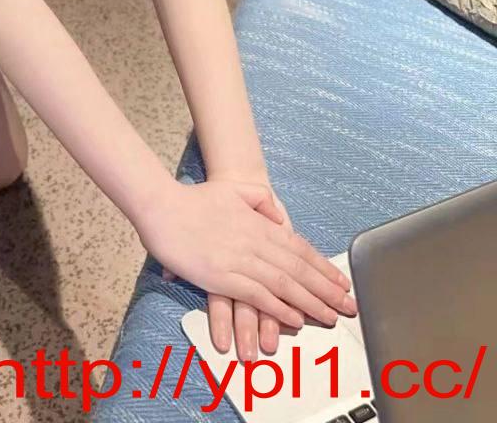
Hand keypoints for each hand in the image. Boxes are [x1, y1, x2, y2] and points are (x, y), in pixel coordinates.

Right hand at [201, 179, 352, 361]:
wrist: (162, 206)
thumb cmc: (194, 199)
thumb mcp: (232, 190)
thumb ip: (257, 199)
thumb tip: (277, 216)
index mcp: (259, 224)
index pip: (299, 248)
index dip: (323, 267)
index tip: (341, 282)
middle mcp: (255, 242)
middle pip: (298, 269)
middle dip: (326, 289)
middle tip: (348, 306)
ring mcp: (239, 260)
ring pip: (284, 285)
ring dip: (310, 303)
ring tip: (330, 317)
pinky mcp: (222, 277)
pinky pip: (258, 295)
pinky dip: (279, 309)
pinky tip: (295, 319)